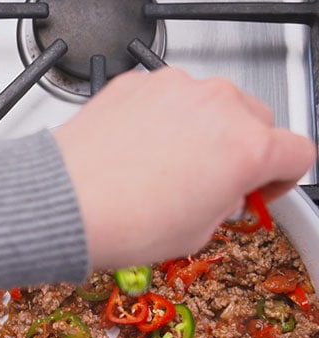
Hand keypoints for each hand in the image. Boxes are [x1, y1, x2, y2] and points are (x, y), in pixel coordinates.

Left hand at [53, 67, 315, 268]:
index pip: (298, 153)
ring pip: (211, 105)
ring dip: (202, 133)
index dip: (283, 177)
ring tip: (166, 170)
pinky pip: (167, 100)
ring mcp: (175, 89)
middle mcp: (217, 106)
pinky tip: (139, 152)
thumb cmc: (121, 222)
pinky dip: (163, 121)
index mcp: (246, 148)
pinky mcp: (137, 83)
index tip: (263, 188)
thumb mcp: (194, 235)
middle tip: (211, 183)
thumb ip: (224, 207)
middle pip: (257, 122)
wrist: (62, 204)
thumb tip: (224, 194)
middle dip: (241, 153)